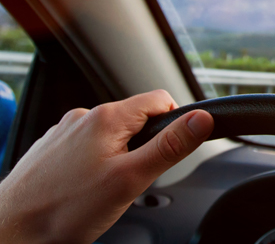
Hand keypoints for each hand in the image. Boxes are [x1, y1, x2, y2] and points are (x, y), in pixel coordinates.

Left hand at [0, 90, 213, 242]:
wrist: (13, 231)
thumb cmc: (66, 209)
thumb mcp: (132, 179)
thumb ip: (170, 147)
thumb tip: (201, 120)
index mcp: (106, 118)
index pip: (160, 99)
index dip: (175, 123)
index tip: (171, 151)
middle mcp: (83, 117)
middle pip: (137, 119)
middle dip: (145, 147)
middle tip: (133, 180)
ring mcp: (64, 133)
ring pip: (112, 136)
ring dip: (120, 157)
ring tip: (106, 189)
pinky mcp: (52, 150)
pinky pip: (88, 149)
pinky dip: (96, 165)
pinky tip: (85, 189)